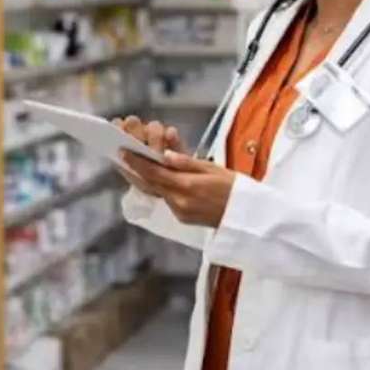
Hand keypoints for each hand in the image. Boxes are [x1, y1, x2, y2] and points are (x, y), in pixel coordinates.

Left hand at [112, 116, 235, 227]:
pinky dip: (159, 188)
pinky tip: (155, 178)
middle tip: (122, 157)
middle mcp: (180, 202)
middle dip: (135, 170)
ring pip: (156, 192)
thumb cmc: (235, 188)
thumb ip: (187, 163)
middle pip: (150, 184)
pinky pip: (166, 199)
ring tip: (134, 165)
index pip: (155, 173)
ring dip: (145, 179)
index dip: (137, 162)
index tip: (123, 151)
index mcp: (188, 187)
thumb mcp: (213, 169)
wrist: (247, 216)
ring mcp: (180, 212)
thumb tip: (165, 156)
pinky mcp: (182, 218)